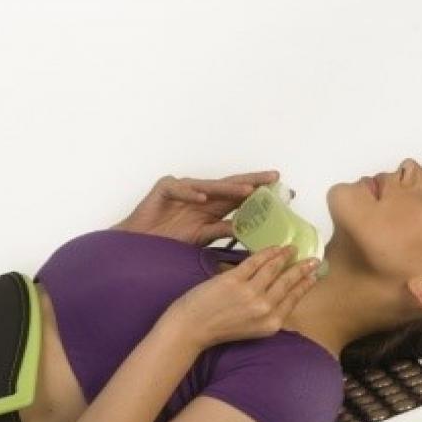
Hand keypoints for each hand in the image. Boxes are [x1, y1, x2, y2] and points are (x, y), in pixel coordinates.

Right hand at [113, 170, 282, 246]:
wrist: (140, 243)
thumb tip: (247, 232)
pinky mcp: (165, 188)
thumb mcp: (202, 237)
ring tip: (246, 191)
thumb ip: (222, 231)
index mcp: (212, 206)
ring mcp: (184, 189)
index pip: (239, 197)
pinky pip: (180, 188)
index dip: (258, 194)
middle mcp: (201, 195)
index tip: (280, 192)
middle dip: (252, 181)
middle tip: (273, 178)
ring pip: (209, 186)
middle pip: (230, 185)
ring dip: (228, 188)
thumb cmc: (169, 239)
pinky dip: (191, 192)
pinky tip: (202, 198)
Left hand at [165, 245, 319, 347]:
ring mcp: (250, 293)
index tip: (314, 275)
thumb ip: (268, 315)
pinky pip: (256, 261)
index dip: (306, 285)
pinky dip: (267, 252)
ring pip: (274, 268)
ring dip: (285, 255)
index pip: (294, 299)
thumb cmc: (220, 329)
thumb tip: (282, 298)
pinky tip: (274, 247)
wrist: (192, 328)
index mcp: (271, 324)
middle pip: (288, 282)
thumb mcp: (252, 330)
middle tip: (313, 259)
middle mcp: (264, 309)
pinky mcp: (234, 280)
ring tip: (292, 248)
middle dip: (303, 268)